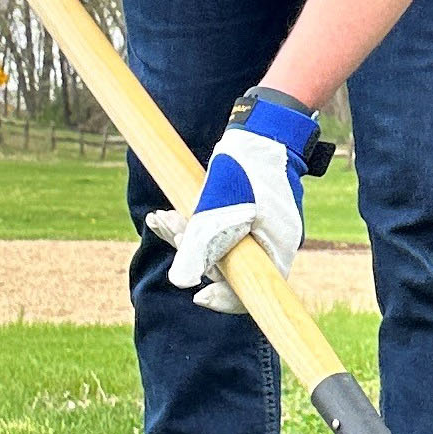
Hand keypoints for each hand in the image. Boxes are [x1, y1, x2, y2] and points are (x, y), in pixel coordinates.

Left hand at [144, 90, 327, 313]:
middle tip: (170, 226)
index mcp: (274, 253)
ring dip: (183, 236)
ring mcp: (254, 231)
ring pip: (214, 248)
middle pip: (225, 269)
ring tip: (159, 218)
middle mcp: (265, 247)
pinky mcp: (241, 215)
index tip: (198, 297)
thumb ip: (200, 247)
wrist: (261, 132)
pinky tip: (164, 214)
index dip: (224, 301)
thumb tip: (180, 284)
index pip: (251, 294)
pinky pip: (213, 229)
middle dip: (191, 254)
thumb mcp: (220, 211)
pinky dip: (189, 224)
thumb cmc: (247, 171)